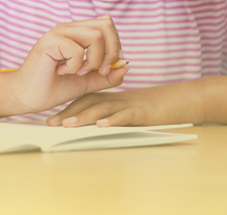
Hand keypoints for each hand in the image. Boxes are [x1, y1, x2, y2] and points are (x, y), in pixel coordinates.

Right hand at [5, 16, 127, 113]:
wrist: (28, 96)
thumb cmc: (54, 87)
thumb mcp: (88, 82)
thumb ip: (107, 76)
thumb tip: (126, 66)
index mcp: (78, 33)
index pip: (108, 24)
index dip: (115, 46)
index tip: (106, 68)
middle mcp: (69, 28)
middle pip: (106, 25)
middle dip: (110, 52)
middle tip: (99, 71)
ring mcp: (58, 33)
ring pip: (95, 36)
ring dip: (93, 60)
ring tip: (79, 72)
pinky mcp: (49, 42)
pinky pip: (77, 50)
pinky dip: (75, 66)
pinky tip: (62, 71)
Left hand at [45, 81, 205, 126]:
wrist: (177, 100)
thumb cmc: (150, 109)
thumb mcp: (125, 112)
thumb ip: (108, 115)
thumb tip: (88, 127)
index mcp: (110, 99)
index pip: (84, 102)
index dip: (66, 109)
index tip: (49, 120)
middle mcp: (115, 100)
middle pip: (88, 104)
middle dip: (68, 114)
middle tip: (50, 122)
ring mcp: (127, 105)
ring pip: (102, 109)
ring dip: (84, 117)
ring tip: (68, 124)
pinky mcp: (141, 112)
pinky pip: (125, 115)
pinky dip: (113, 120)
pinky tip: (101, 125)